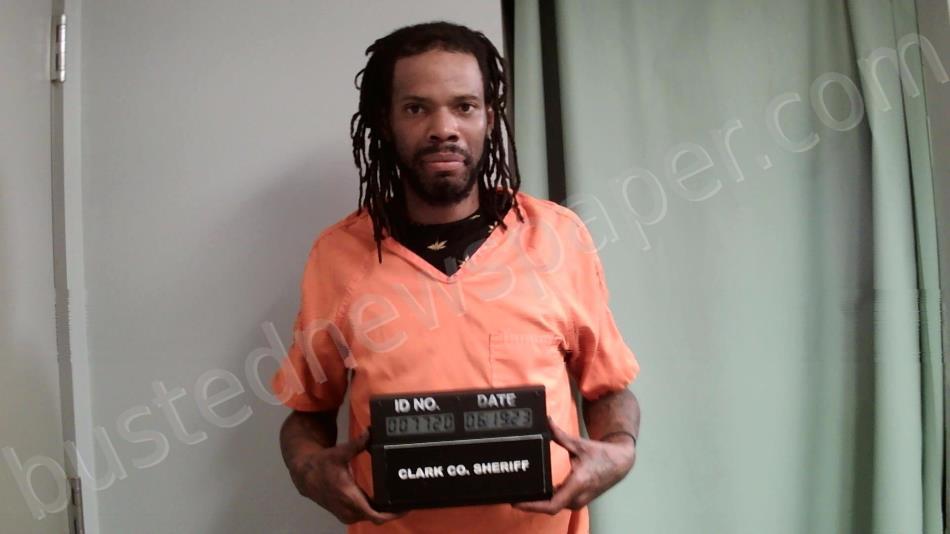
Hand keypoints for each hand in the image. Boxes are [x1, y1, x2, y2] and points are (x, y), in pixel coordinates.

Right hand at [288, 431, 405, 524]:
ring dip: (385, 512)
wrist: (305, 475)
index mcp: (349, 496)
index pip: (375, 515)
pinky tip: (386, 503)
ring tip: (399, 500)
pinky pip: (366, 516)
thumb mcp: (339, 452)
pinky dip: (376, 511)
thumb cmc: (322, 464)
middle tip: (408, 499)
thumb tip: (370, 432)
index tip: (405, 507)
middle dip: (393, 511)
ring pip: (372, 518)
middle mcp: (349, 510)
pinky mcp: (346, 514)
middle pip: (377, 517)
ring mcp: (347, 514)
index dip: (392, 514)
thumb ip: (357, 444)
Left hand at [513, 417, 635, 514]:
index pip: (552, 504)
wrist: (620, 463)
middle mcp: (578, 497)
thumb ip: (559, 434)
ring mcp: (578, 501)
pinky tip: (536, 493)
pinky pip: (559, 503)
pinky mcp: (578, 500)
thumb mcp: (578, 444)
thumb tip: (546, 421)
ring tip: (520, 493)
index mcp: (578, 483)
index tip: (517, 502)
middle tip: (512, 494)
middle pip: (549, 507)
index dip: (532, 506)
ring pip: (554, 506)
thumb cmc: (601, 454)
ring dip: (538, 502)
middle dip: (530, 503)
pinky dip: (547, 500)